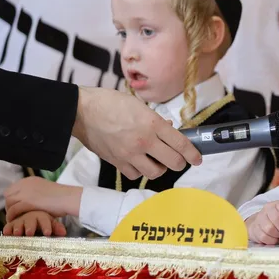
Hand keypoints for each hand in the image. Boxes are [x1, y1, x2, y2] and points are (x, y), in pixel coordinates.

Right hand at [3, 211, 66, 236]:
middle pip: (30, 221)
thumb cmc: (42, 221)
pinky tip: (7, 234)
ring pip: (18, 223)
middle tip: (29, 233)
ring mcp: (20, 220)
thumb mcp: (50, 223)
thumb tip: (64, 233)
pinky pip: (8, 226)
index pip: (45, 220)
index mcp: (41, 216)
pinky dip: (7, 229)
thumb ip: (56, 227)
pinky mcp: (11, 224)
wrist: (30, 213)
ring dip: (18, 228)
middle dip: (30, 227)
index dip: (46, 226)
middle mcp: (30, 217)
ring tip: (18, 233)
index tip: (47, 233)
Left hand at [4, 176, 81, 220]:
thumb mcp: (44, 189)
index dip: (12, 198)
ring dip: (10, 211)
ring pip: (9, 202)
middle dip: (9, 204)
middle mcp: (26, 184)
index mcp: (30, 180)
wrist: (68, 198)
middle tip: (15, 213)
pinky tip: (14, 221)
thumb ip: (34, 192)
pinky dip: (12, 216)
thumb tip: (28, 199)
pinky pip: (13, 210)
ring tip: (14, 218)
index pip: (12, 188)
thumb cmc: (61, 196)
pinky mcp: (27, 202)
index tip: (16, 206)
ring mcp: (26, 192)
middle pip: (8, 194)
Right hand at [73, 86, 201, 179]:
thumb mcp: (139, 105)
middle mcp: (144, 141)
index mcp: (152, 123)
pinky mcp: (117, 162)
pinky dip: (140, 171)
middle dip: (179, 163)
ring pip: (156, 172)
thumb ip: (156, 120)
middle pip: (173, 162)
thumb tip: (169, 128)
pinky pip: (135, 175)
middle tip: (178, 160)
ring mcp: (130, 154)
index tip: (197, 159)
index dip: (193, 154)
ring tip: (157, 160)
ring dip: (160, 168)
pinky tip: (139, 162)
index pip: (181, 144)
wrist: (82, 111)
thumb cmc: (111, 103)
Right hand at [245, 200, 278, 244]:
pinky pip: (264, 236)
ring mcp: (259, 218)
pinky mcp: (254, 229)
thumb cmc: (278, 220)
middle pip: (277, 219)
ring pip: (269, 228)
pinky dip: (271, 240)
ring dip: (277, 235)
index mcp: (277, 204)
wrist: (260, 223)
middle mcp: (267, 209)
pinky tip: (274, 239)